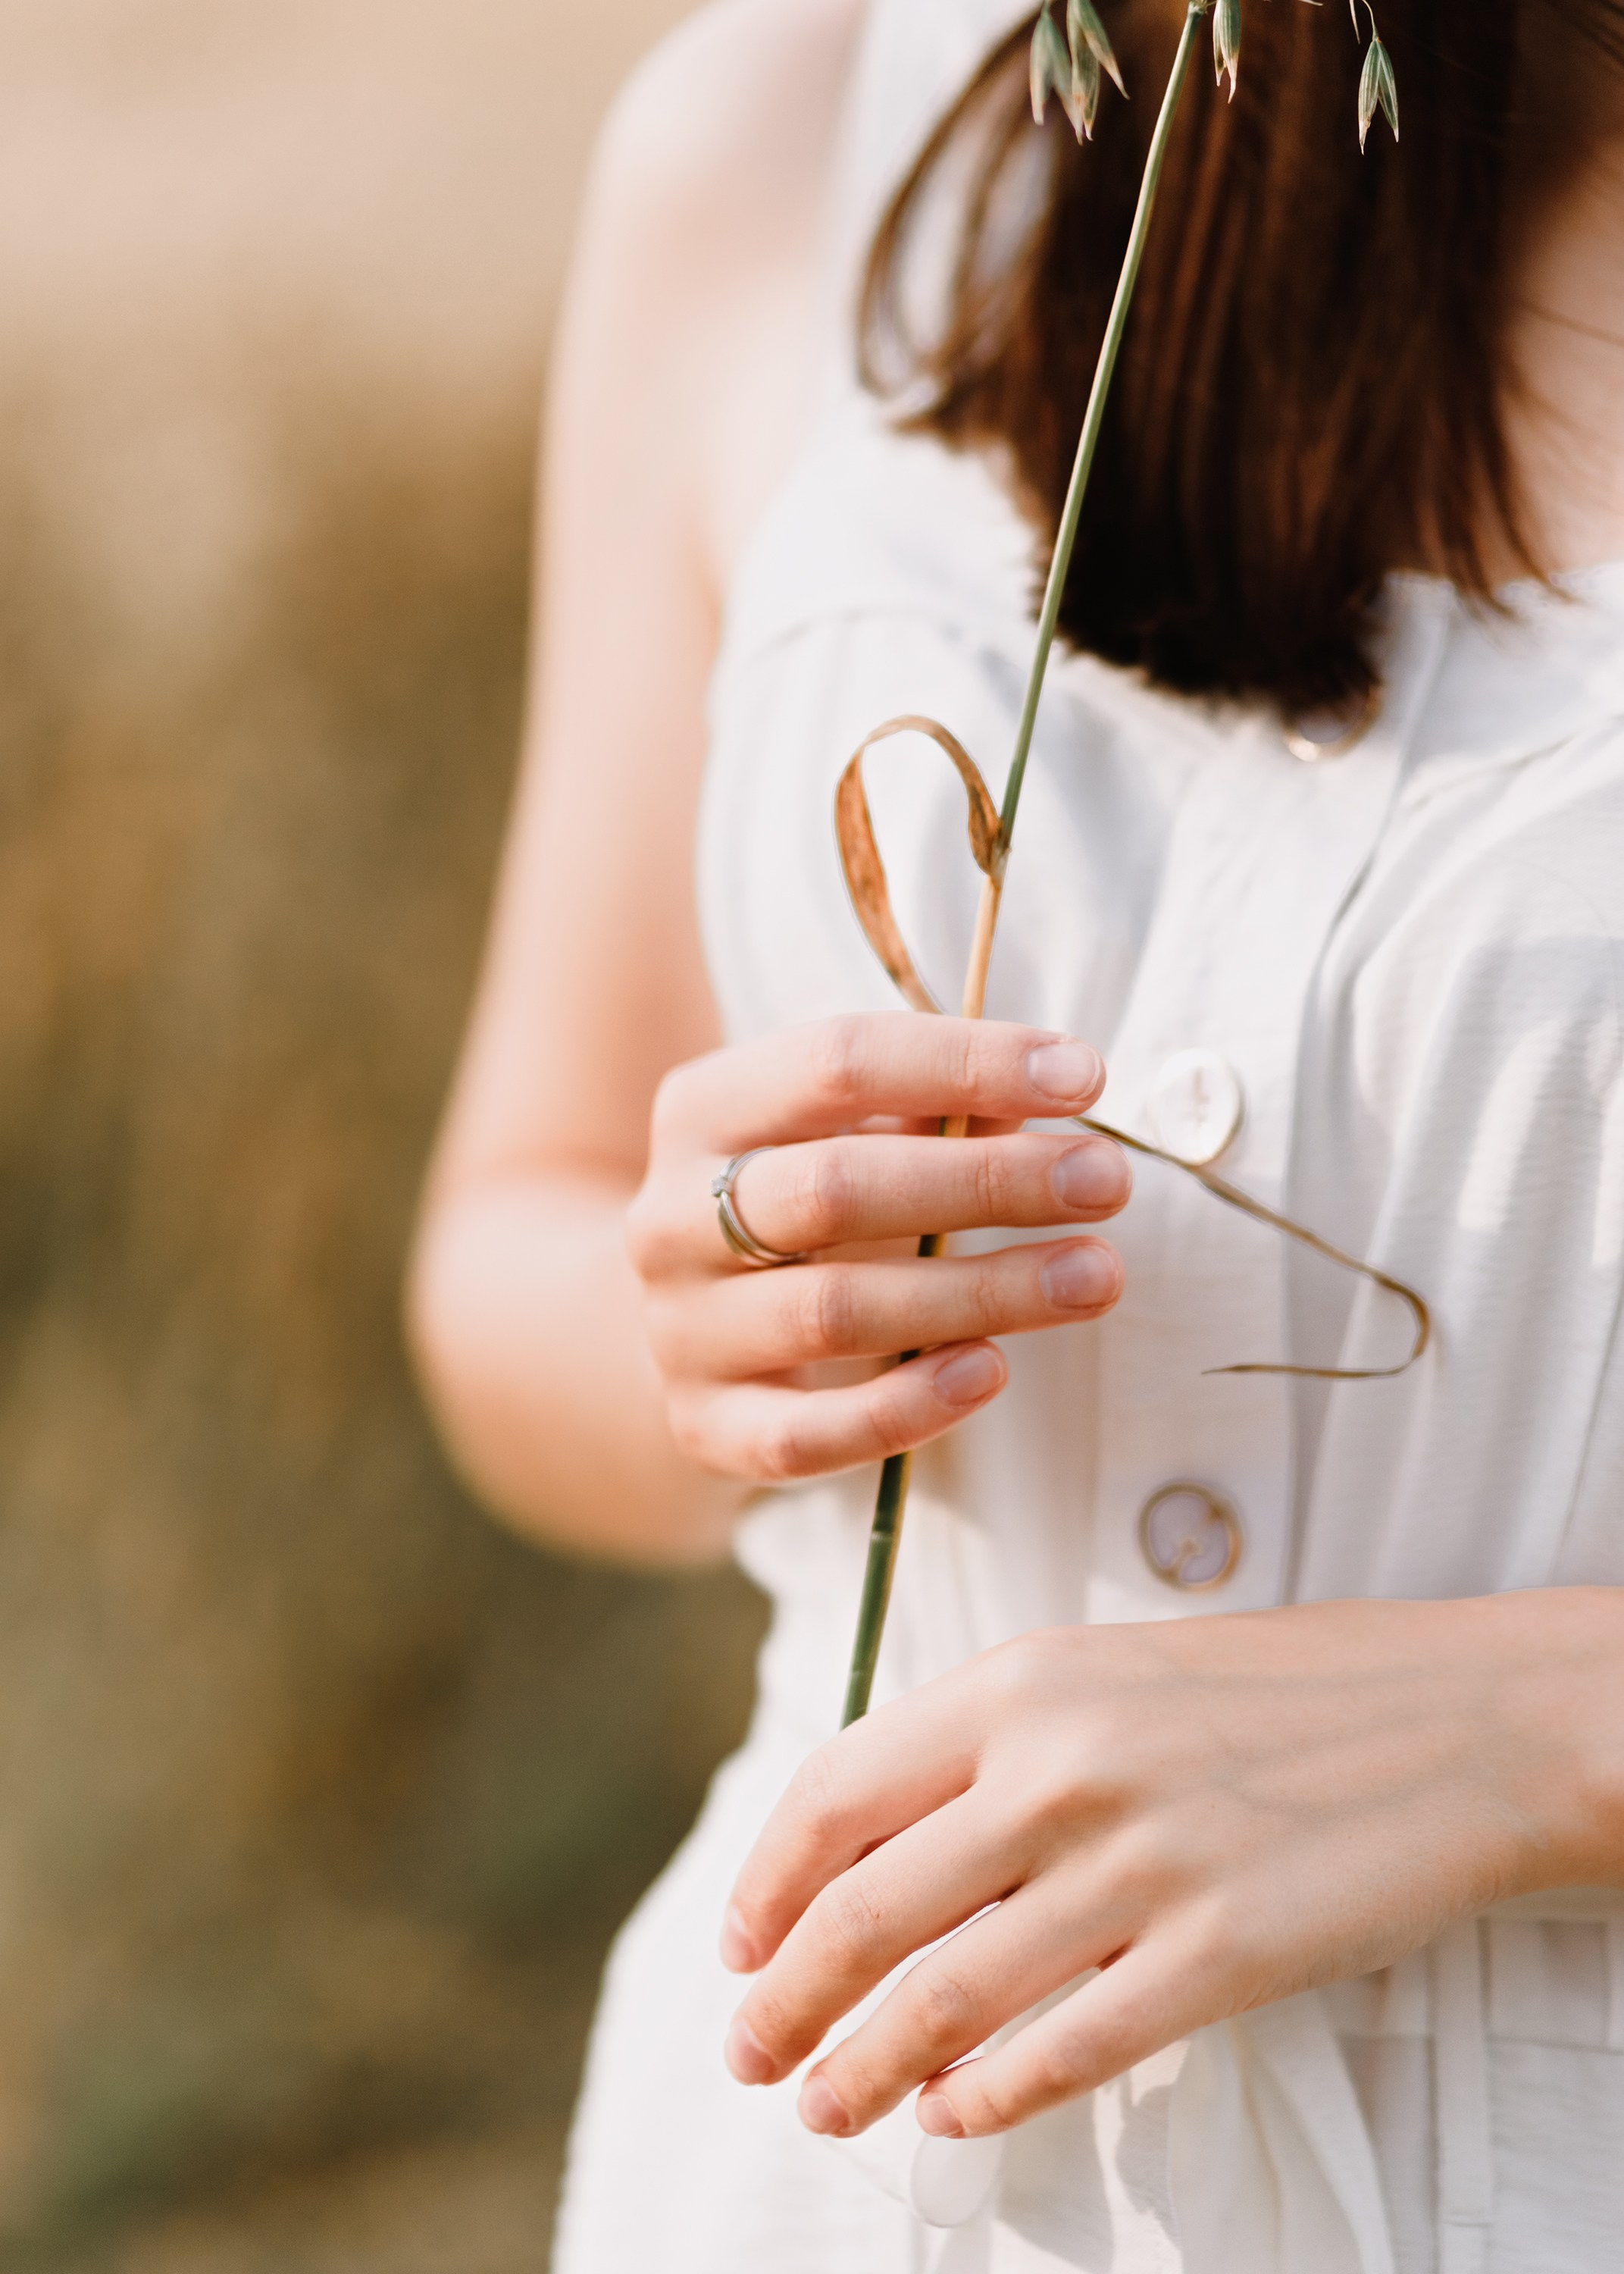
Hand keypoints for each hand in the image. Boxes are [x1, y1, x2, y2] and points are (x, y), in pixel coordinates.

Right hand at [625, 1014, 1128, 1480]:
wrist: (684, 1322)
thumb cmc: (799, 1202)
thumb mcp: (846, 1130)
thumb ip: (934, 1108)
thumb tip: (1058, 1090)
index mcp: (703, 1109)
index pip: (836, 1062)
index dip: (966, 1063)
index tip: (1085, 1077)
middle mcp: (671, 1215)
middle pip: (836, 1187)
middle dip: (987, 1181)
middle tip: (1106, 1181)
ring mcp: (682, 1329)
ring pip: (836, 1311)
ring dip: (982, 1292)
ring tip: (1097, 1276)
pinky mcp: (706, 1427)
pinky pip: (807, 1435)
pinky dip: (905, 1407)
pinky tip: (991, 1372)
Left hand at [718, 1594, 1623, 2137]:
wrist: (1448, 1715)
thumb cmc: (1265, 1694)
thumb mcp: (1099, 1675)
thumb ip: (983, 1751)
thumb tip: (867, 1855)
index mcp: (1017, 1685)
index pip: (834, 1793)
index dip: (766, 1885)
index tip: (738, 1946)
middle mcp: (1058, 1768)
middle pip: (865, 1913)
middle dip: (785, 2001)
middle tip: (751, 2055)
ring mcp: (1138, 1864)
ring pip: (943, 1999)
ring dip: (862, 2070)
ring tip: (825, 2109)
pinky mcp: (1218, 1955)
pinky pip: (1064, 2051)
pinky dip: (988, 2098)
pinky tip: (954, 2117)